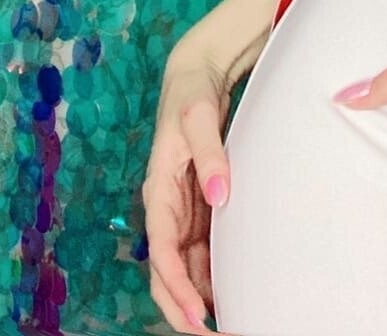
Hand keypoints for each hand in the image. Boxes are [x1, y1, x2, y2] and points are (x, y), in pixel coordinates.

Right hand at [142, 44, 239, 334]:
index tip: (197, 315)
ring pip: (182, 267)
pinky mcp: (196, 207)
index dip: (176, 287)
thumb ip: (210, 155)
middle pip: (167, 272)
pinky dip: (209, 274)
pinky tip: (228, 291)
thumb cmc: (192, 95)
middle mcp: (165, 208)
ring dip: (198, 296)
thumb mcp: (198, 117)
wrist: (195, 76)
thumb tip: (220, 195)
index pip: (162, 252)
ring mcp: (181, 211)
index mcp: (158, 191)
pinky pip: (198, 251)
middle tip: (213, 334)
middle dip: (183, 308)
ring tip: (226, 321)